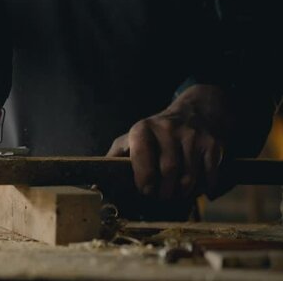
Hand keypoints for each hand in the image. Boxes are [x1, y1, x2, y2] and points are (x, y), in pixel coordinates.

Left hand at [107, 85, 235, 199]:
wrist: (195, 112)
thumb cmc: (156, 133)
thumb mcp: (133, 137)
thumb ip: (117, 155)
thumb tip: (98, 179)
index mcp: (143, 129)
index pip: (142, 157)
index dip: (144, 179)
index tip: (146, 191)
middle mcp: (167, 129)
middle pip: (168, 170)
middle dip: (164, 191)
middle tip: (162, 198)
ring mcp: (191, 135)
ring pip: (189, 176)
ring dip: (183, 192)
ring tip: (177, 195)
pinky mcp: (212, 143)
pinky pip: (209, 174)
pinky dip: (203, 187)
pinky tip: (197, 188)